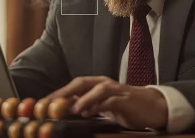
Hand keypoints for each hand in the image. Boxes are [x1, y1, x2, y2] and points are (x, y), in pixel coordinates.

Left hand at [47, 76, 167, 129]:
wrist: (152, 107)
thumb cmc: (125, 106)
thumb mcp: (102, 106)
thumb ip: (87, 105)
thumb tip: (66, 110)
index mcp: (97, 84)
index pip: (74, 85)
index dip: (58, 93)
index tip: (43, 103)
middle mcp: (105, 84)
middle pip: (81, 83)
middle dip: (65, 92)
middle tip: (51, 103)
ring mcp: (116, 90)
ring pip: (97, 89)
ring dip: (83, 98)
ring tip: (72, 108)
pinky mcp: (125, 99)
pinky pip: (111, 101)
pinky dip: (99, 106)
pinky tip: (91, 113)